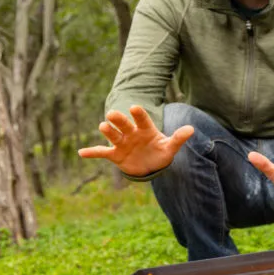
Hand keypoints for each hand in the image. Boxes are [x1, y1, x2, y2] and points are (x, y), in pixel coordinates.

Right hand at [78, 105, 193, 176]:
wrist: (150, 166)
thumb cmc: (160, 153)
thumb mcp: (170, 147)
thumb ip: (178, 138)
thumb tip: (191, 129)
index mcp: (145, 129)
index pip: (142, 119)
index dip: (138, 114)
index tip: (133, 108)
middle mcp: (131, 133)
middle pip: (124, 125)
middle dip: (119, 120)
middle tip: (112, 114)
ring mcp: (122, 143)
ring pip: (113, 136)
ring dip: (108, 132)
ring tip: (103, 127)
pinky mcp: (115, 154)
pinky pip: (102, 153)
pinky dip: (92, 152)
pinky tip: (82, 152)